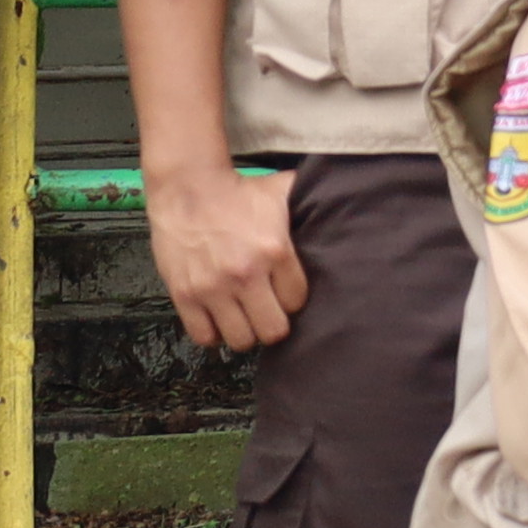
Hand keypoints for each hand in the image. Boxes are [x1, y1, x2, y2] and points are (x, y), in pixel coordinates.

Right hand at [147, 164, 302, 354]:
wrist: (189, 188)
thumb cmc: (241, 192)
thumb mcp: (284, 192)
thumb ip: (311, 208)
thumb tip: (342, 212)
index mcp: (276, 251)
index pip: (297, 302)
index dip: (293, 300)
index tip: (286, 292)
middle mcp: (245, 274)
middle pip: (273, 330)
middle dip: (274, 324)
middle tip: (268, 312)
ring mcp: (212, 288)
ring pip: (240, 340)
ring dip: (244, 331)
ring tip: (244, 316)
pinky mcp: (184, 296)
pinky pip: (204, 337)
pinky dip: (213, 333)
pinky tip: (219, 318)